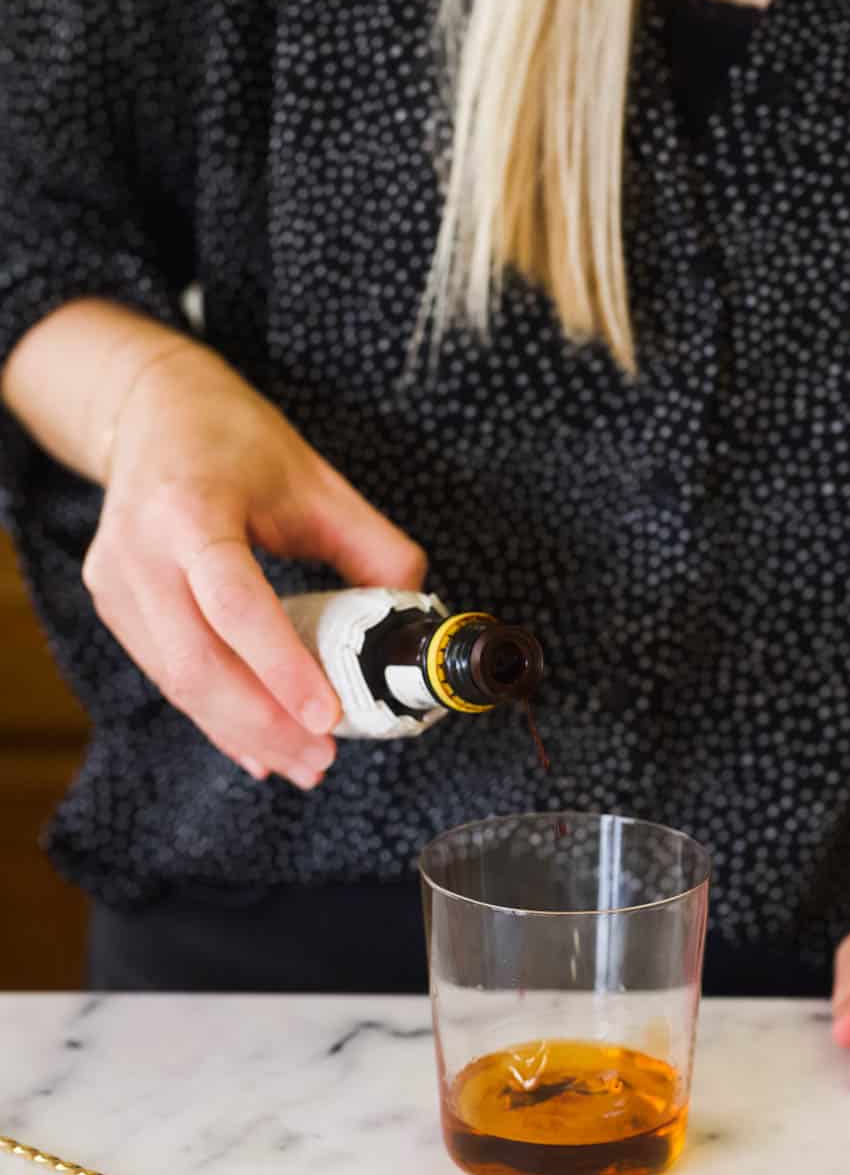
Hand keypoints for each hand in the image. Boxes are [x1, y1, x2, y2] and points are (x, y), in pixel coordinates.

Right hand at [82, 337, 425, 786]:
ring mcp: (116, 581)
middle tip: (320, 759)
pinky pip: (166, 676)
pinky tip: (256, 744)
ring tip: (300, 763)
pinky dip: (215, 716)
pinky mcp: (113, 605)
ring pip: (176, 681)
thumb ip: (373, 546)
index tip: (326, 715)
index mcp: (190, 507)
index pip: (234, 603)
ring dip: (241, 732)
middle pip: (196, 661)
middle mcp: (140, 548)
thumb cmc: (234, 440)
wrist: (150, 411)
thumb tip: (412, 617)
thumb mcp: (317, 478)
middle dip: (263, 723)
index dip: (280, 667)